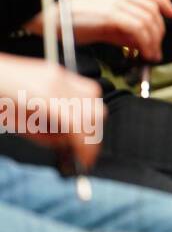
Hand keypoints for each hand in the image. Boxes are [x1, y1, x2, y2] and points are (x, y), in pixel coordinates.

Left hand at [0, 53, 104, 168]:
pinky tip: (69, 114)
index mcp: (42, 98)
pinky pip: (82, 87)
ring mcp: (59, 73)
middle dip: (92, 132)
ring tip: (75, 129)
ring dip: (90, 116)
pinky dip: (82, 104)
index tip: (85, 160)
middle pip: (94, 109)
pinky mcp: (58, 71)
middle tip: (82, 148)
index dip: (86, 147)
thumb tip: (67, 145)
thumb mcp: (16, 126)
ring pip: (94, 95)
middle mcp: (57, 82)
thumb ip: (45, 136)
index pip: (78, 125)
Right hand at [23, 0, 171, 61]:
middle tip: (157, 48)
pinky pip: (138, 28)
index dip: (164, 3)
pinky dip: (145, 43)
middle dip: (159, 31)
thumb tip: (141, 42)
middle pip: (151, 9)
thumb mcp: (99, 22)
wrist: (47, 18)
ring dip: (154, 40)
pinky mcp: (110, 14)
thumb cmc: (68, 21)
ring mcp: (114, 2)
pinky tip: (144, 53)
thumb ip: (121, 29)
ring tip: (151, 54)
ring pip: (148, 20)